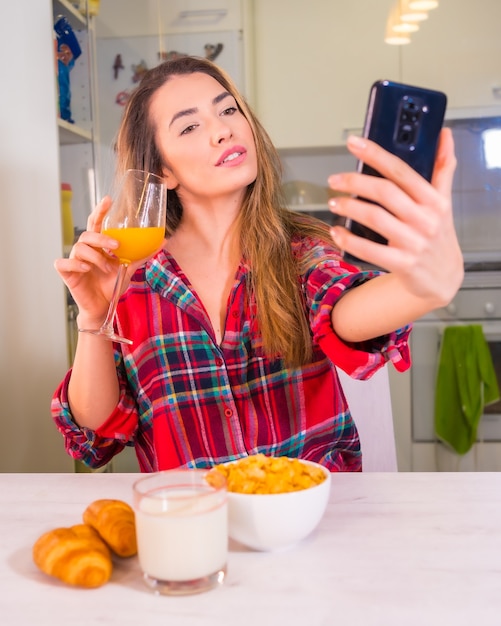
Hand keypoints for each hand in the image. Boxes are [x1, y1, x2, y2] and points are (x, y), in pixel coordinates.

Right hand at [54, 198, 139, 327]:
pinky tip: (86, 268)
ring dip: (96, 257)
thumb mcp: (129, 269)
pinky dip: (75, 264)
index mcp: (98, 246)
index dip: (100, 211)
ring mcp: (74, 260)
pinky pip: (64, 262)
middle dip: (102, 237)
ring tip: (106, 268)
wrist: (104, 307)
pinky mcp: (66, 273)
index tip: (108, 200)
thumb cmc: (112, 285)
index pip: (96, 224)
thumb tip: (162, 241)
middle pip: (87, 234)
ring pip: (79, 247)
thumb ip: (141, 255)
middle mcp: (85, 250)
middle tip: (117, 246)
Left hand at [328, 129, 463, 306]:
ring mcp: (414, 243)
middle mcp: (426, 219)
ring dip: (349, 208)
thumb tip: (444, 134)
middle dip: (355, 182)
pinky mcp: (403, 264)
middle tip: (334, 179)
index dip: (376, 154)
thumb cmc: (438, 235)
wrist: (443, 278)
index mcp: (434, 200)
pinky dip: (349, 240)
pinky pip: (370, 250)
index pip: (401, 171)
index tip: (353, 142)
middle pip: (385, 192)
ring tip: (333, 202)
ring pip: (375, 218)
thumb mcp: (444, 202)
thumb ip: (443, 169)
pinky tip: (337, 231)